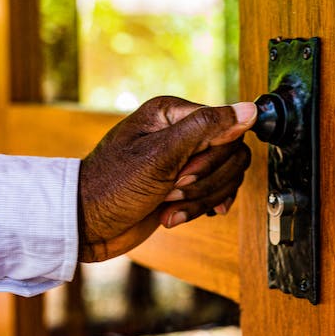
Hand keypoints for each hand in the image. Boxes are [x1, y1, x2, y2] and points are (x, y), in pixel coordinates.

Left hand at [77, 96, 256, 261]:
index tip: (183, 174)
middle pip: (231, 154)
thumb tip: (250, 110)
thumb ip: (207, 128)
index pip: (226, 128)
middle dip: (205, 181)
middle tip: (172, 189)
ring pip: (225, 176)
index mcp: (173, 113)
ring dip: (199, 199)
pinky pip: (213, 193)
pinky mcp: (183, 185)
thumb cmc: (112, 186)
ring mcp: (183, 160)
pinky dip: (198, 208)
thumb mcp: (161, 154)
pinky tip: (176, 215)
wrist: (85, 225)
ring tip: (169, 205)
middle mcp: (180, 131)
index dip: (212, 157)